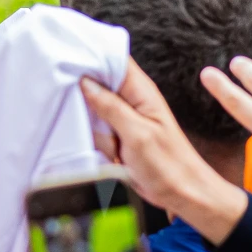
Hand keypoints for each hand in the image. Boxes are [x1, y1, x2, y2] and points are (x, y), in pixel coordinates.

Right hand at [80, 59, 246, 244]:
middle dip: (88, 101)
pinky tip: (110, 152)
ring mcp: (124, 117)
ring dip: (94, 128)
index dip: (91, 56)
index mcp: (141, 91)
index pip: (113, 58)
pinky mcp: (118, 134)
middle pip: (96, 84)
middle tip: (99, 122)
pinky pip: (96, 129)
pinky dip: (97, 140)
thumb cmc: (169, 167)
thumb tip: (86, 82)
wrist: (182, 195)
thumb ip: (110, 106)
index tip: (70, 62)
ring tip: (113, 145)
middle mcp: (132, 99)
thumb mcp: (136, 135)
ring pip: (92, 110)